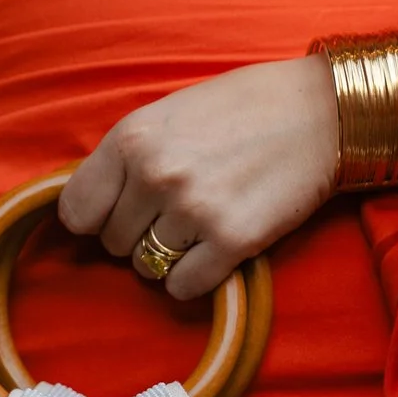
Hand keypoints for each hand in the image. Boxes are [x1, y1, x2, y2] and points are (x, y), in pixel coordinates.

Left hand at [59, 54, 338, 301]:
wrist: (321, 112)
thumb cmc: (241, 109)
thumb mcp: (167, 114)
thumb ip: (125, 158)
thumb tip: (88, 210)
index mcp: (131, 139)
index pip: (76, 211)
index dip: (96, 219)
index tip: (118, 214)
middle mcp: (156, 175)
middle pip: (113, 244)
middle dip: (139, 235)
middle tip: (177, 211)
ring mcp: (193, 210)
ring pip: (148, 268)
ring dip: (170, 255)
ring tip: (202, 222)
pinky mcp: (232, 240)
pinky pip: (184, 287)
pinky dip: (197, 277)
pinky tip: (217, 247)